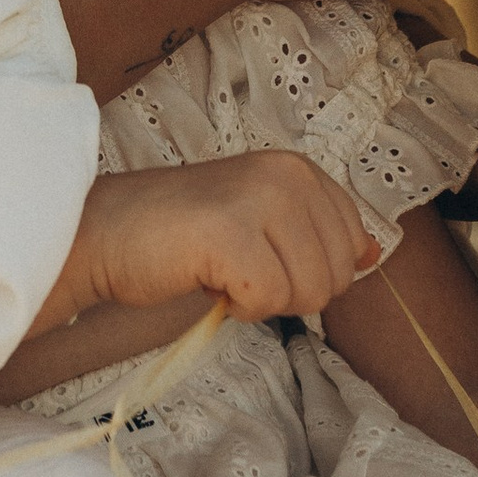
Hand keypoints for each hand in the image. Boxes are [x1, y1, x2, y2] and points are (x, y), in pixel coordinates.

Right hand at [41, 154, 378, 335]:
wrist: (106, 233)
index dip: (311, 269)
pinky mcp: (231, 233)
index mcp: (297, 169)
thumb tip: (371, 256)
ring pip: (309, 292)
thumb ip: (315, 232)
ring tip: (222, 272)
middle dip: (290, 291)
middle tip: (238, 269)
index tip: (262, 257)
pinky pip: (268, 300)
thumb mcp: (260, 221)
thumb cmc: (178, 235)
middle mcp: (286, 175)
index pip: (352, 241)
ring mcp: (259, 200)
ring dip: (264, 300)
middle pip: (336, 276)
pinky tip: (208, 282)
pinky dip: (239, 307)